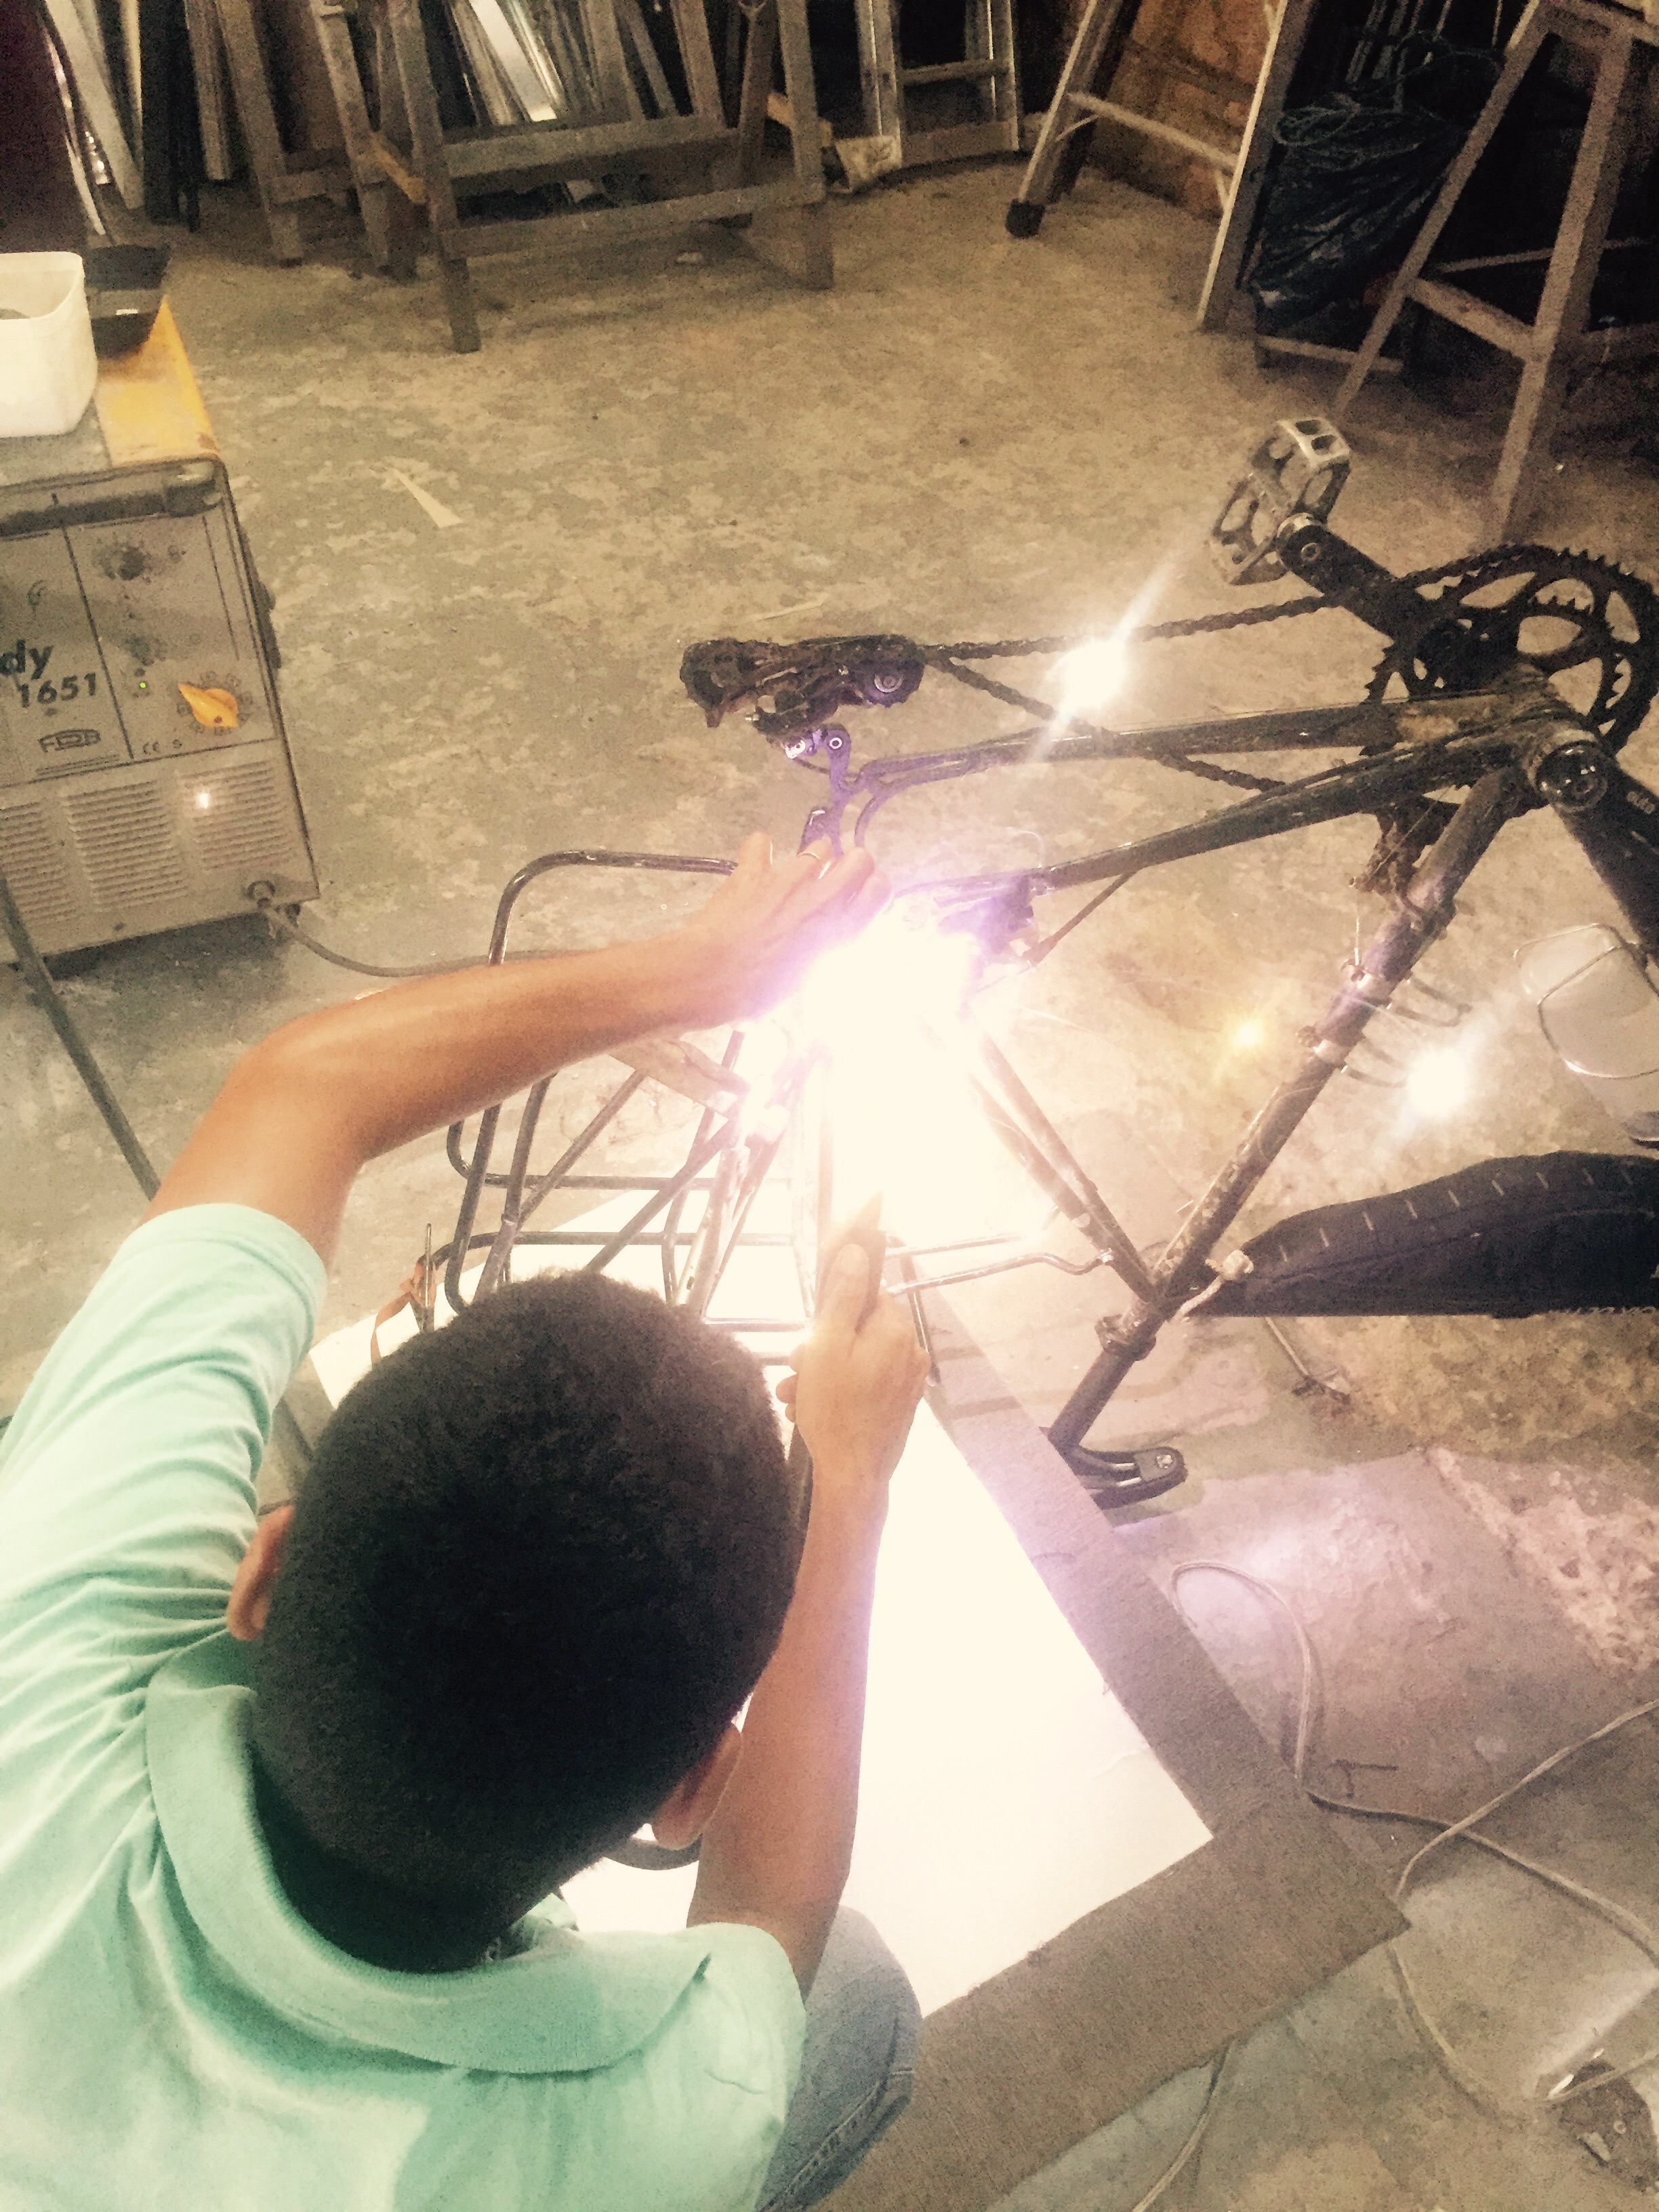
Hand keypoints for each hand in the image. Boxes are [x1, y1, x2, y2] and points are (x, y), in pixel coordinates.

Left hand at [671, 834, 887, 1026]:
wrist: (710, 978)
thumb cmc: (755, 992)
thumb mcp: (803, 980)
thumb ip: (821, 951)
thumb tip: (822, 941)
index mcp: (840, 932)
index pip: (880, 890)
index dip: (873, 889)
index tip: (861, 896)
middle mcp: (822, 899)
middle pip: (860, 858)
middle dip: (851, 865)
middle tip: (835, 880)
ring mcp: (789, 879)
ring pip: (820, 847)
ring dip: (813, 858)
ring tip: (797, 877)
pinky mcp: (755, 870)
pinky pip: (762, 843)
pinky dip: (760, 851)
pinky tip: (756, 864)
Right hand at [777, 1244, 929, 1493]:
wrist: (853, 1475)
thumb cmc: (836, 1410)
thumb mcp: (828, 1344)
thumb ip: (842, 1295)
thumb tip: (856, 1250)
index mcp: (897, 1330)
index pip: (867, 1296)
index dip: (833, 1311)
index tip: (811, 1333)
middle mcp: (910, 1351)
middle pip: (859, 1330)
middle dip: (820, 1348)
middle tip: (796, 1369)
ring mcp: (907, 1382)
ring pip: (857, 1361)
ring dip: (822, 1373)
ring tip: (794, 1396)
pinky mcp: (899, 1406)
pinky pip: (865, 1385)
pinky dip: (838, 1391)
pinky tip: (811, 1410)